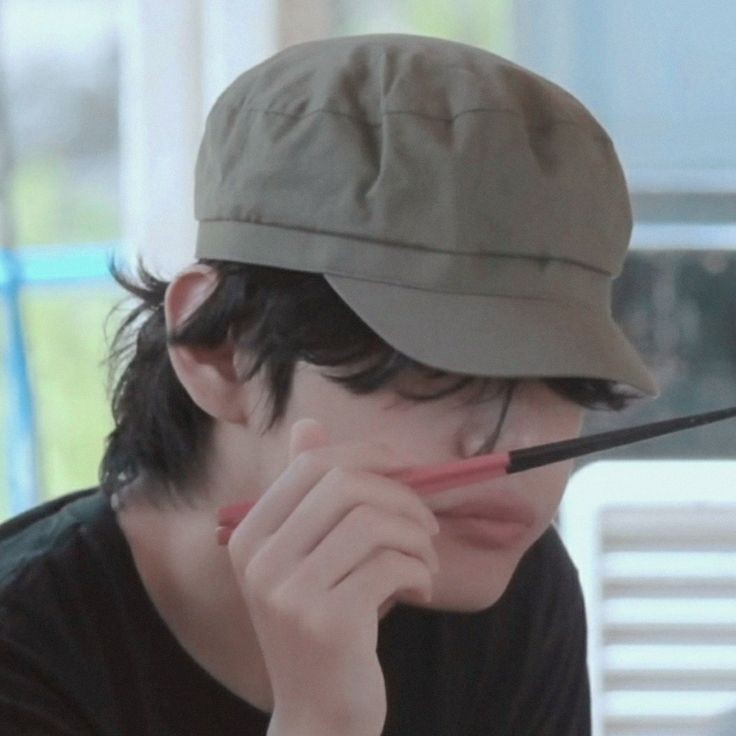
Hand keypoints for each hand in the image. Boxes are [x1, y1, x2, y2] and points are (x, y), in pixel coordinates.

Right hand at [226, 418, 439, 735]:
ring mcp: (289, 592)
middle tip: (427, 524)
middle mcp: (260, 559)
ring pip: (373, 522)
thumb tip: (308, 423)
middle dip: (402, 495)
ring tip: (426, 561)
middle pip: (345, 484)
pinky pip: (391, 564)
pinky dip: (420, 570)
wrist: (317, 714)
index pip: (311, 464)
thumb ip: (308, 494)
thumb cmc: (324, 624)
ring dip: (416, 536)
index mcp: (251, 535)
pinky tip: (421, 589)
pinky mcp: (327, 623)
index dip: (367, 454)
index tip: (406, 466)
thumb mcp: (308, 557)